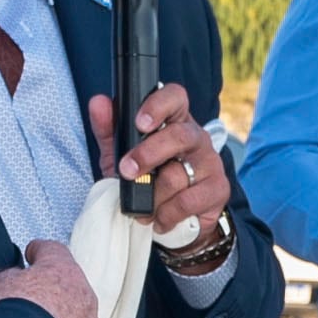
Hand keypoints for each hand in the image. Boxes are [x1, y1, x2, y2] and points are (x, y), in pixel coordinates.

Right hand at [0, 240, 99, 317]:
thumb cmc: (12, 316)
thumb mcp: (0, 284)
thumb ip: (12, 277)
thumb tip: (17, 281)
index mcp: (63, 270)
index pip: (54, 251)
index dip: (40, 251)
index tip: (33, 253)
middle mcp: (84, 296)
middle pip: (70, 287)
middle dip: (53, 291)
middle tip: (31, 298)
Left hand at [88, 82, 228, 239]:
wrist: (175, 219)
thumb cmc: (149, 178)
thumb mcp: (123, 154)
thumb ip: (110, 130)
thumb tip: (98, 103)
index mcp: (175, 120)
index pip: (175, 97)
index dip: (158, 106)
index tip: (140, 123)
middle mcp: (196, 137)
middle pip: (179, 136)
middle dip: (148, 155)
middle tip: (127, 171)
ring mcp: (211, 163)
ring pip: (177, 176)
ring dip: (153, 196)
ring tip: (143, 207)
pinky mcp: (218, 189)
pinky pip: (186, 201)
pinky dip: (166, 214)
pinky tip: (159, 219)